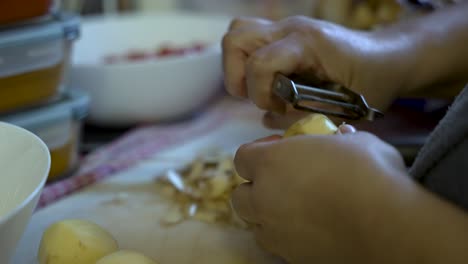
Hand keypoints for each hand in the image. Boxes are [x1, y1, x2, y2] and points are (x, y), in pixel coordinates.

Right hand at [222, 16, 412, 114]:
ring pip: (237, 34)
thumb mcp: (340, 108)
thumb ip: (301, 115)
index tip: (276, 109)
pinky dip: (248, 61)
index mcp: (308, 44)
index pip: (260, 63)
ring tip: (259, 87)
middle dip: (237, 77)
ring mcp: (285, 27)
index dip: (259, 94)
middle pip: (236, 40)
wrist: (387, 57)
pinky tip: (268, 79)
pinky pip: (250, 39)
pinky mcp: (283, 33)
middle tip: (259, 97)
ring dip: (238, 66)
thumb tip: (267, 119)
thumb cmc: (371, 82)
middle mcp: (291, 29)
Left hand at [232, 131, 410, 262]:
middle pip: (240, 195)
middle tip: (282, 183)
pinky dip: (287, 236)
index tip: (280, 150)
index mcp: (271, 163)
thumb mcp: (356, 142)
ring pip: (256, 224)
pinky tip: (313, 229)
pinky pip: (279, 244)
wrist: (387, 224)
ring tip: (295, 210)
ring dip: (268, 215)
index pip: (242, 157)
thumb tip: (342, 136)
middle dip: (255, 188)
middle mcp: (264, 199)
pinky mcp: (292, 256)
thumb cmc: (368, 172)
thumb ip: (340, 139)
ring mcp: (276, 231)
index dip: (259, 152)